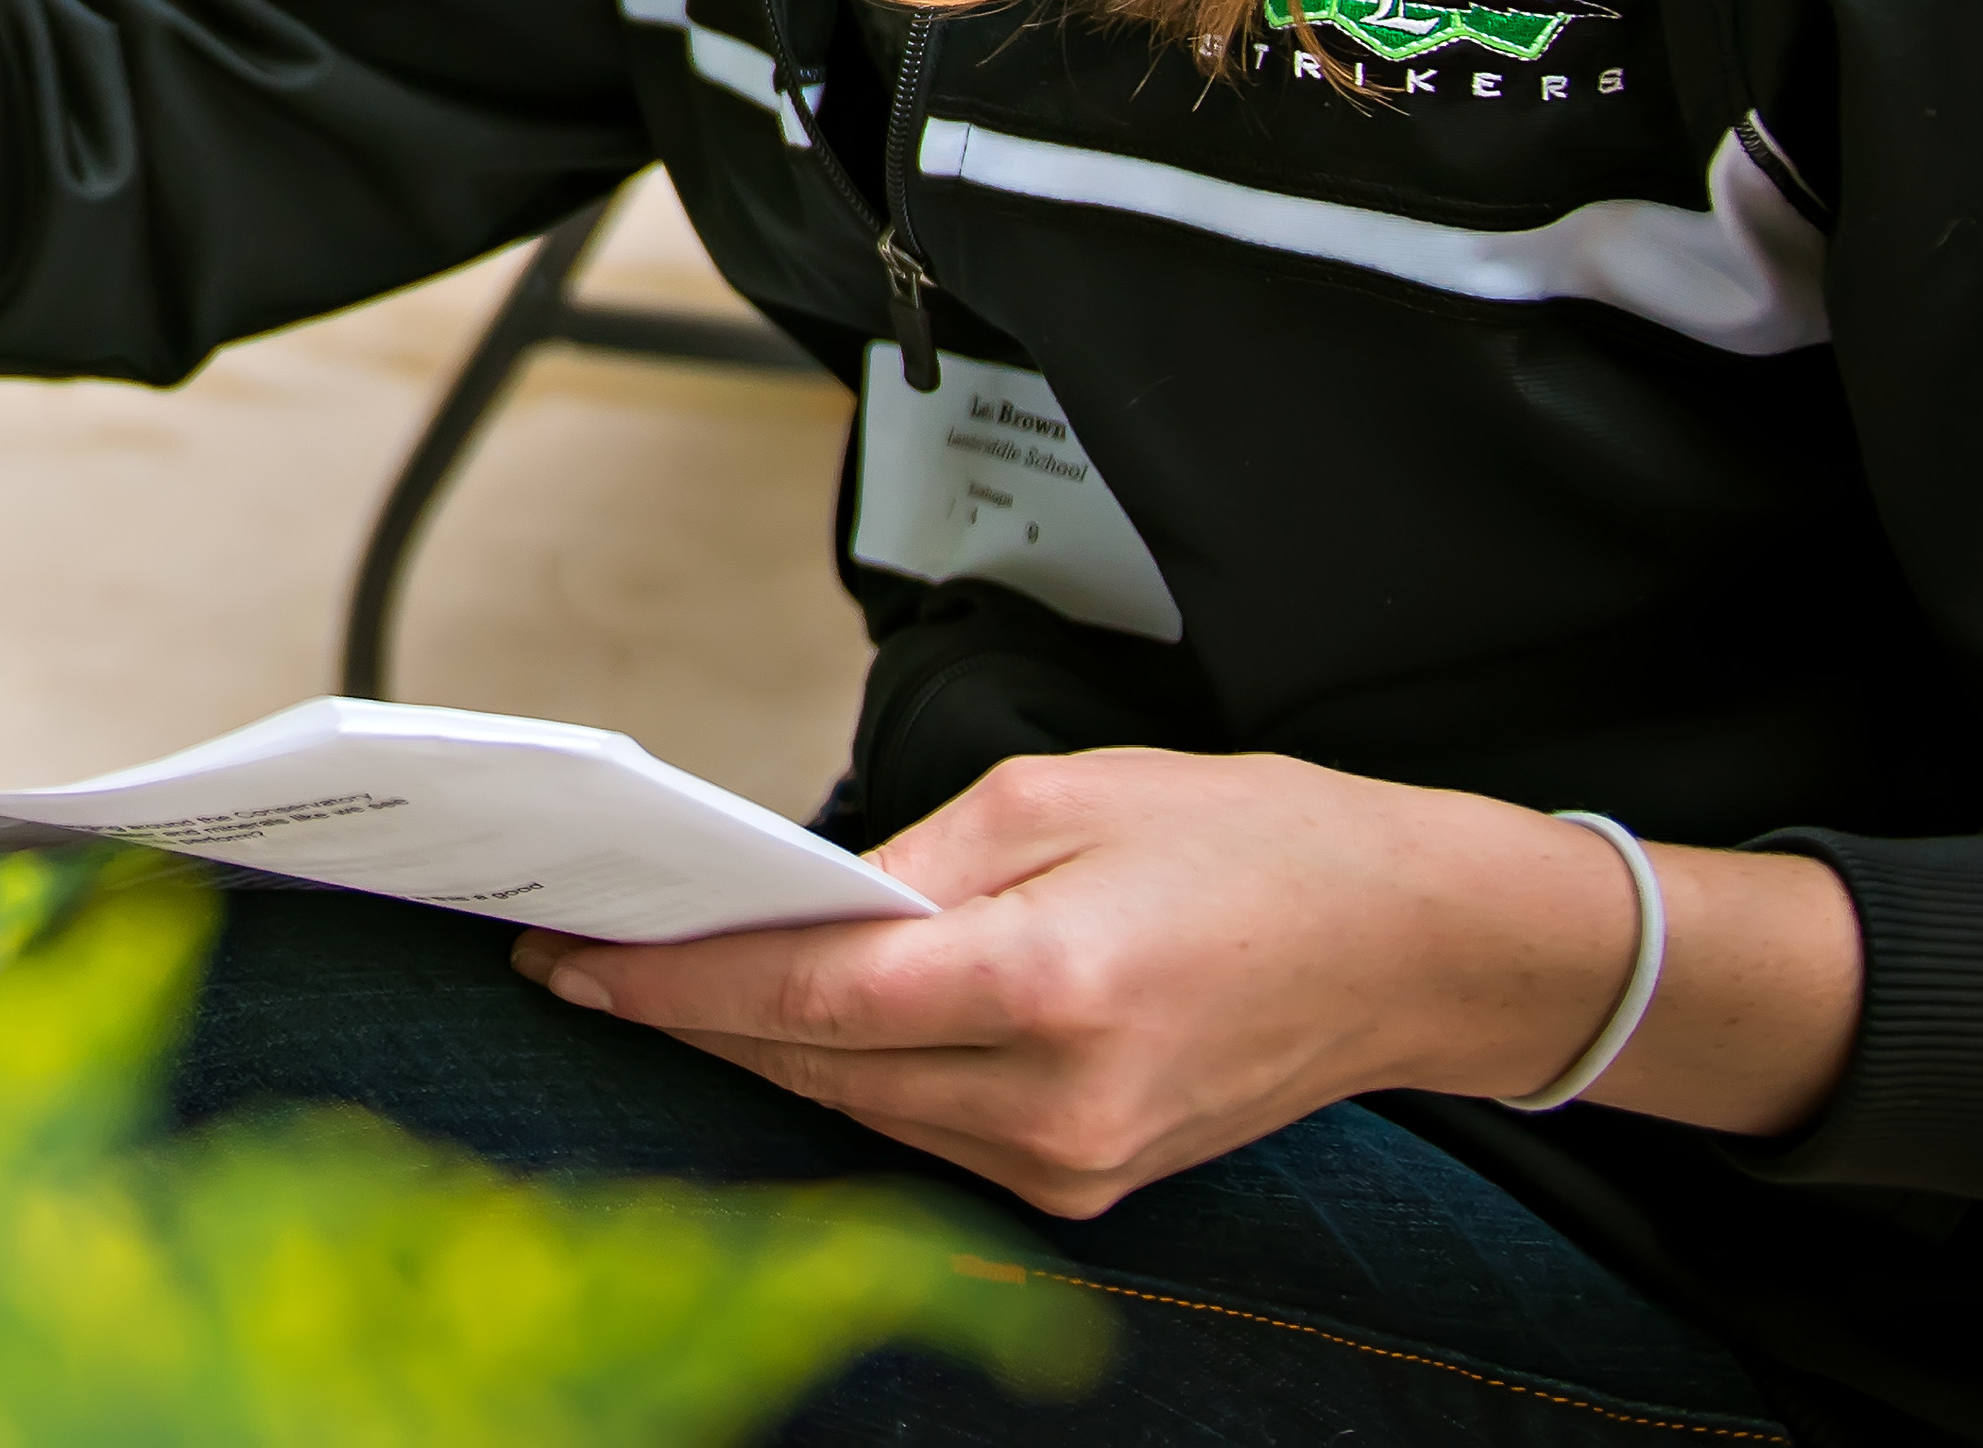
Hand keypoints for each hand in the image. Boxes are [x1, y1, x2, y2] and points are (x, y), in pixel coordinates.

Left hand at [505, 749, 1863, 1216]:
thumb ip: (906, 864)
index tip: (574, 963)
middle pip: (815, 1072)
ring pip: (856, 1113)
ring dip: (758, 1053)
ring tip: (660, 980)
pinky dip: (849, 1080)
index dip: (674, 986)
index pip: (809, 1005)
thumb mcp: (1059, 796)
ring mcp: (1074, 1165)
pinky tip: (790, 1026)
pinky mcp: (1086, 1186)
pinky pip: (921, 1132)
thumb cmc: (1249, 847)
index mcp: (1049, 986)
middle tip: (581, 959)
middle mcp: (1057, 1103)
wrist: (1408, 949)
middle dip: (689, 1017)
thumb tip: (783, 910)